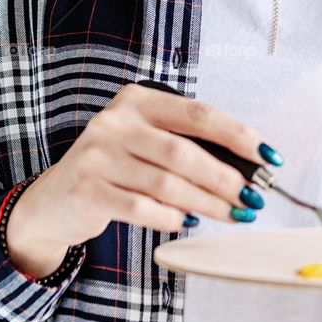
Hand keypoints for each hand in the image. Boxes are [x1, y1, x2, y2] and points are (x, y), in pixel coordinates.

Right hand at [7, 82, 277, 249]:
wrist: (54, 200)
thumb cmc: (116, 167)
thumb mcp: (145, 141)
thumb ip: (185, 145)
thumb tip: (246, 168)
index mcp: (138, 100)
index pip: (198, 114)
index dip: (237, 135)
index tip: (267, 156)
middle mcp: (116, 122)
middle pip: (184, 151)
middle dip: (225, 178)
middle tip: (253, 197)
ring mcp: (98, 156)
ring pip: (166, 183)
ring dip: (207, 202)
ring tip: (232, 214)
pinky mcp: (88, 190)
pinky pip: (142, 208)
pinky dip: (171, 217)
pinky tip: (188, 221)